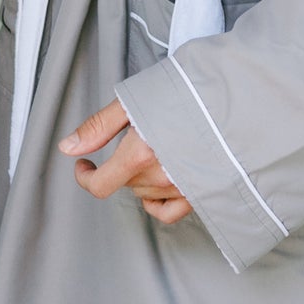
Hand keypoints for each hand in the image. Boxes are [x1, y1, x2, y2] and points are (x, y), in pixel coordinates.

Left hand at [60, 99, 193, 225]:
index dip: (85, 177)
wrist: (234, 96)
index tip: (84, 164)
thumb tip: (69, 147)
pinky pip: (169, 212)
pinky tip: (157, 186)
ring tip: (153, 148)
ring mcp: (182, 187)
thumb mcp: (135, 101)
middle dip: (120, 164)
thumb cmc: (187, 91)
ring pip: (145, 193)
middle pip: (125, 183)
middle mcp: (161, 176)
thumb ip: (99, 127)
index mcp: (141, 153)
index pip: (100, 184)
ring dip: (140, 177)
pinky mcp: (201, 192)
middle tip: (132, 136)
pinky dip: (158, 202)